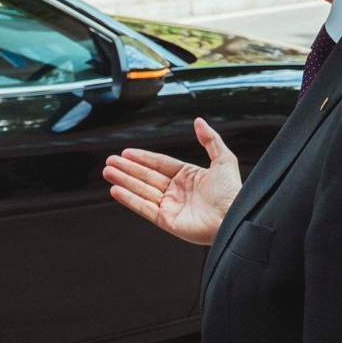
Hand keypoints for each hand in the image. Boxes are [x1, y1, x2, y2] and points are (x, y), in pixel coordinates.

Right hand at [103, 118, 241, 246]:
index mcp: (189, 177)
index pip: (160, 164)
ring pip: (141, 190)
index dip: (143, 157)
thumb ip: (210, 140)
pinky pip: (144, 208)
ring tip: (108, 172)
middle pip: (146, 176)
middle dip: (127, 168)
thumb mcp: (224, 160)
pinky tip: (116, 190)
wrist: (234, 217)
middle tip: (110, 161)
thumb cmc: (233, 193)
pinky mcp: (166, 221)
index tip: (126, 152)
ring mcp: (171, 206)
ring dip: (124, 180)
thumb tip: (199, 122)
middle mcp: (177, 191)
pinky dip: (129, 199)